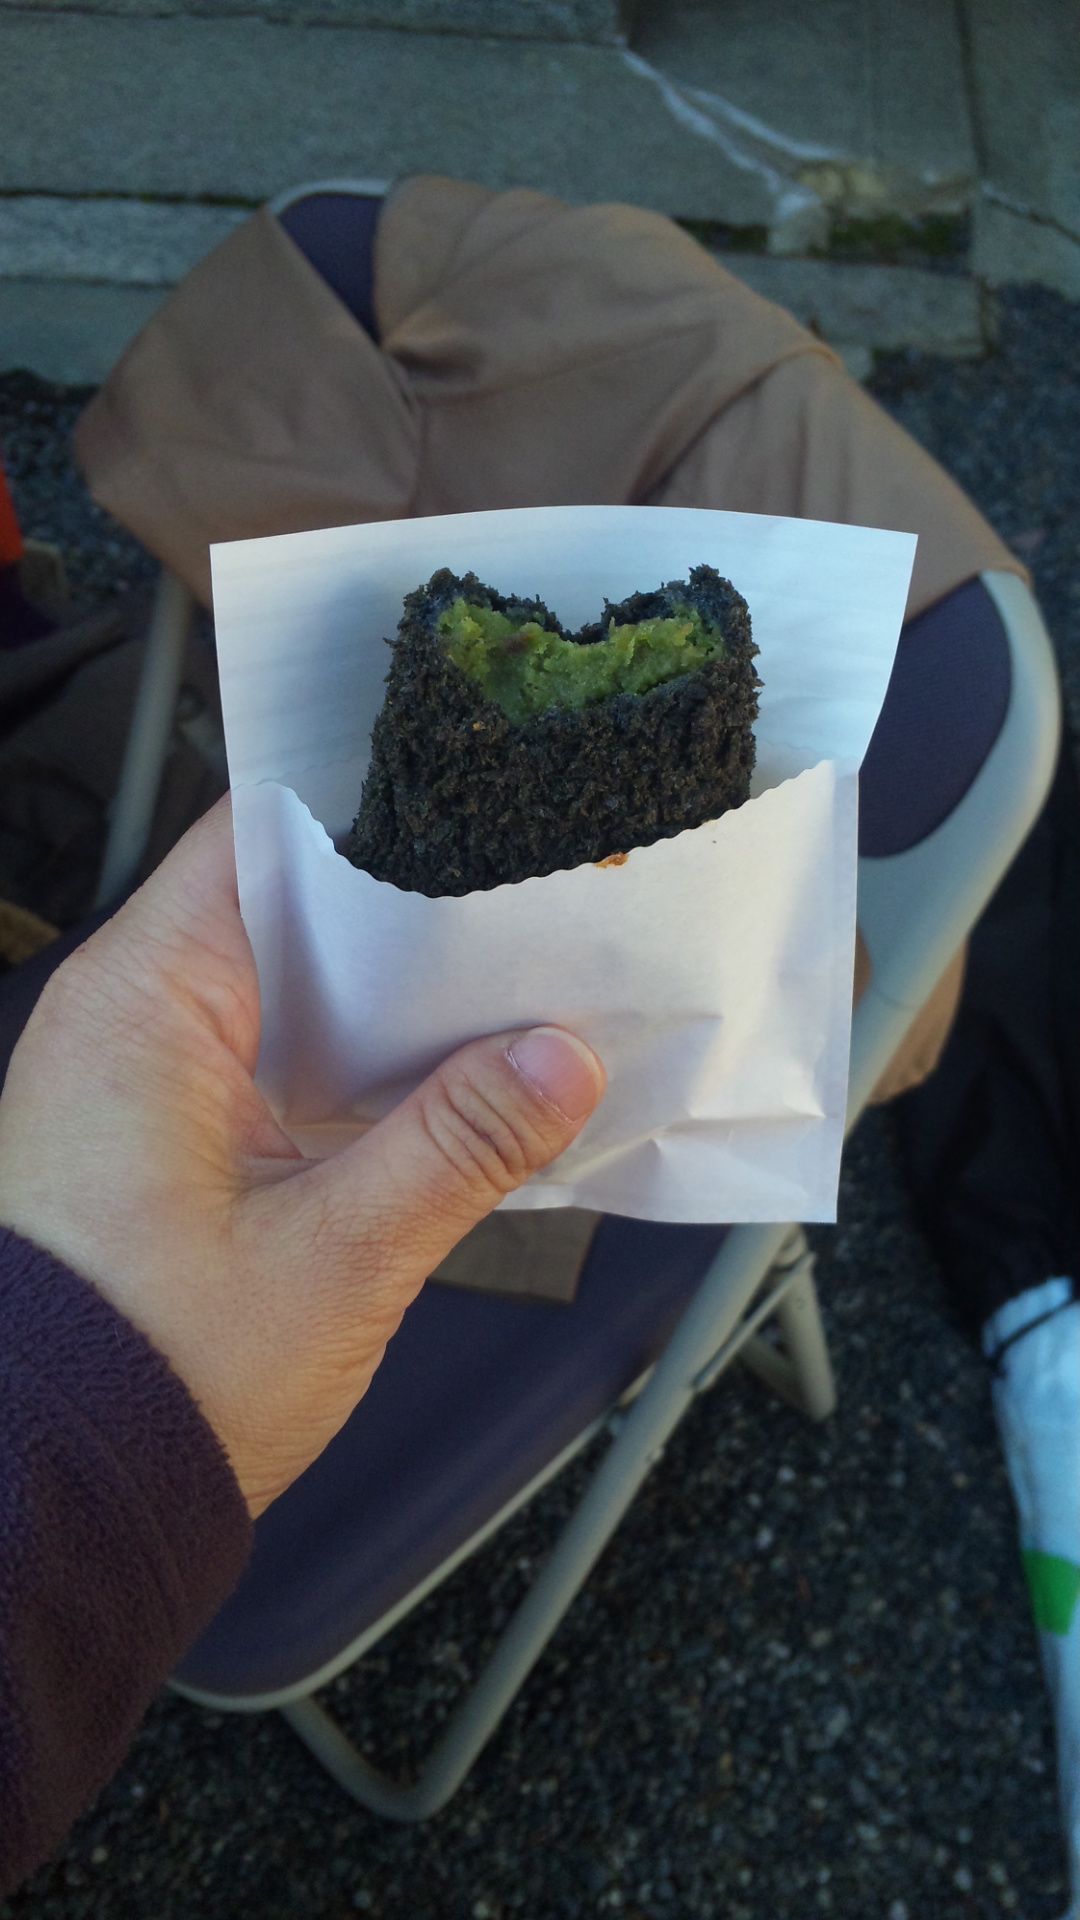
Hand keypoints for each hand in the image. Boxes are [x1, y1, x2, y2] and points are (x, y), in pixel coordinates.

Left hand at [0, 799, 604, 1515]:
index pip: (259, 835)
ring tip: (513, 991)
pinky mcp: (174, 1136)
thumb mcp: (335, 1258)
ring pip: (296, 988)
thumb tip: (560, 1058)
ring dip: (395, 1000)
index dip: (372, 805)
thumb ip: (458, 1144)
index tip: (478, 799)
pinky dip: (360, 1067)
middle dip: (413, 913)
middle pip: (292, 909)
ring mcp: (151, 1078)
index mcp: (142, 1005)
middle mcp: (131, 1020)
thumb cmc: (142, 1383)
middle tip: (530, 906)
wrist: (56, 1505)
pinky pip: (282, 1059)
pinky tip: (450, 1086)